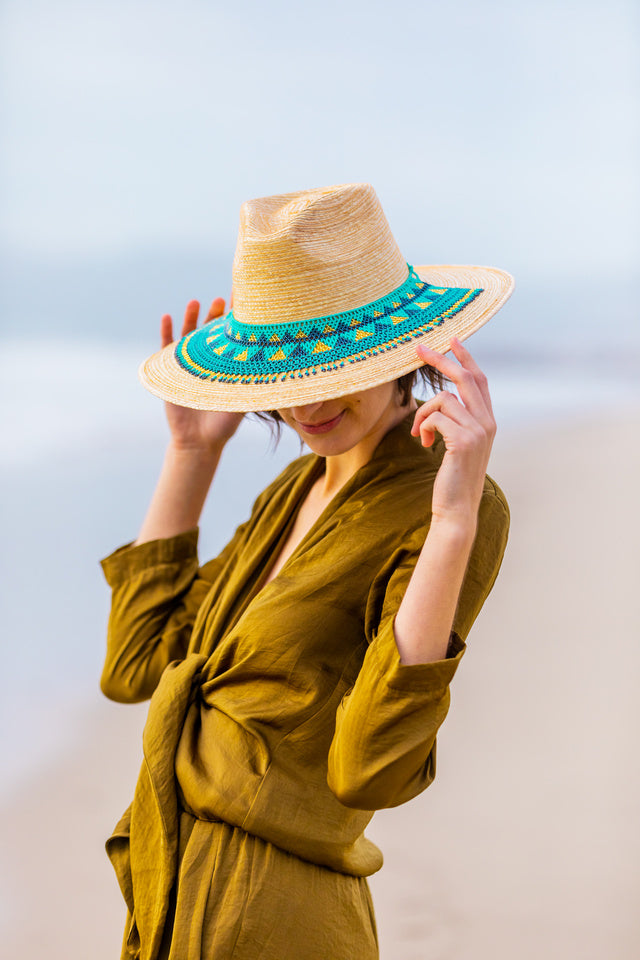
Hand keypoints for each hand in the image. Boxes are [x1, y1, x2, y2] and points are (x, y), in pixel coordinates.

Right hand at [161, 297, 243, 453]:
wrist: (198, 442)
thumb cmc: (224, 425)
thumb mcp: (243, 403)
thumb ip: (254, 387)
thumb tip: (281, 374)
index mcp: (226, 365)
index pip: (233, 337)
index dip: (236, 320)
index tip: (245, 301)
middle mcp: (208, 361)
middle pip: (210, 331)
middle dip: (215, 314)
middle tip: (221, 299)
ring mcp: (188, 365)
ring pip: (189, 335)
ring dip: (191, 318)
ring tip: (196, 302)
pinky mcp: (171, 372)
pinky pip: (166, 348)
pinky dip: (166, 333)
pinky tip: (167, 317)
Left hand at [411, 338, 495, 527]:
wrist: (457, 508)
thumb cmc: (453, 479)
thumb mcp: (458, 446)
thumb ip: (456, 423)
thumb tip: (440, 401)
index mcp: (488, 421)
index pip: (479, 380)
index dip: (466, 357)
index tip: (452, 339)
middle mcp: (487, 422)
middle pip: (464, 378)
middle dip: (440, 359)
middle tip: (418, 348)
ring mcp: (478, 431)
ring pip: (443, 399)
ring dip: (423, 414)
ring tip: (420, 434)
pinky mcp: (463, 441)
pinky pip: (435, 416)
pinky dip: (423, 426)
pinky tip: (425, 443)